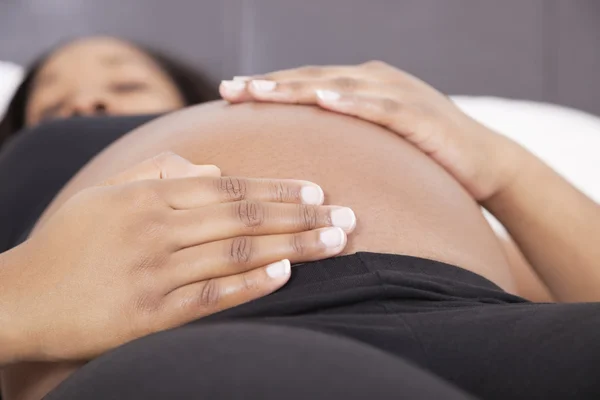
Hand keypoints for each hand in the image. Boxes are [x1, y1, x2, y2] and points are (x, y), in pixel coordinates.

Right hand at [0, 152, 354, 362]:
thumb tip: (213, 170)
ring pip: (236, 252)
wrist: (22, 297)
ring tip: (335, 242)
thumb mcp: (105, 193)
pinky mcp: (150, 315)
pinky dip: (251, 284)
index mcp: (148, 195)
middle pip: (244, 217)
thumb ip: (159, 172)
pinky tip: (287, 275)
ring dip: (293, 246)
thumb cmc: (68, 242)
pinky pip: (210, 296)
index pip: (228, 188)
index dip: (278, 189)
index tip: (317, 191)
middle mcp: (156, 228)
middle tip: (347, 216)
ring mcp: (154, 272)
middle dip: (302, 216)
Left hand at [220, 62, 526, 200]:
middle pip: (310, 79)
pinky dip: (351, 101)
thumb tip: (302, 161)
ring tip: (259, 90)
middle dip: (268, 84)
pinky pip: (380, 106)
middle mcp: (372, 81)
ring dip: (296, 87)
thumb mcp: (376, 146)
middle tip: (227, 89)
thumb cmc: (425, 158)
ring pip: (337, 86)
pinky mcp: (418, 113)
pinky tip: (324, 99)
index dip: (267, 88)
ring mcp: (396, 93)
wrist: (484, 164)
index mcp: (359, 88)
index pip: (304, 84)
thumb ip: (344, 142)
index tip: (228, 94)